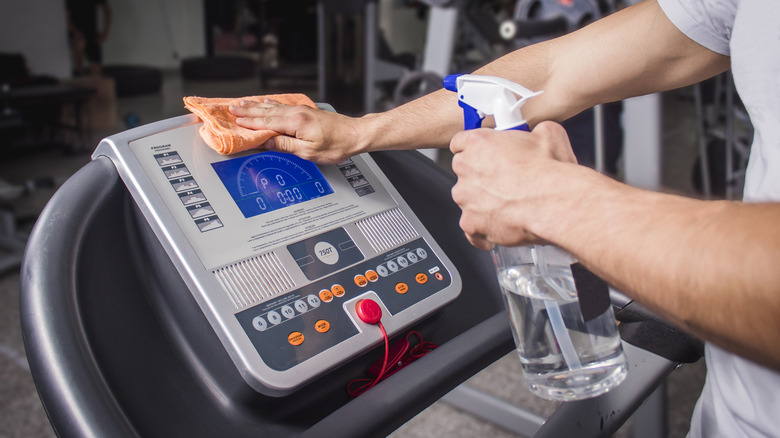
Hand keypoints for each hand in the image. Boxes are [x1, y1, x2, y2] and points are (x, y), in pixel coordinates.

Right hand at [229, 99, 364, 164]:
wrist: (355, 135)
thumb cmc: (336, 145)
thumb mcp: (308, 152)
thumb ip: (284, 145)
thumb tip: (266, 142)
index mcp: (295, 122)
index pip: (265, 122)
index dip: (248, 122)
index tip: (234, 119)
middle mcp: (297, 112)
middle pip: (266, 111)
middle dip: (247, 110)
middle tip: (231, 107)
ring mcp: (302, 110)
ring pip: (273, 107)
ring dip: (256, 105)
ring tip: (242, 103)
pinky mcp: (306, 111)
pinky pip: (282, 106)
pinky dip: (270, 104)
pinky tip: (266, 102)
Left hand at [449, 121, 578, 249]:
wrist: (554, 203)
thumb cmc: (549, 171)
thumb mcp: (549, 134)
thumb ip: (534, 132)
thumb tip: (539, 135)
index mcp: (478, 143)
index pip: (460, 143)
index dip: (475, 150)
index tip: (483, 155)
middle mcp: (466, 170)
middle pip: (464, 172)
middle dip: (480, 177)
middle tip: (504, 181)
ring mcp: (466, 199)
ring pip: (467, 200)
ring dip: (482, 202)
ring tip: (508, 205)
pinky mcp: (471, 224)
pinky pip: (471, 229)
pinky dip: (484, 229)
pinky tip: (501, 225)